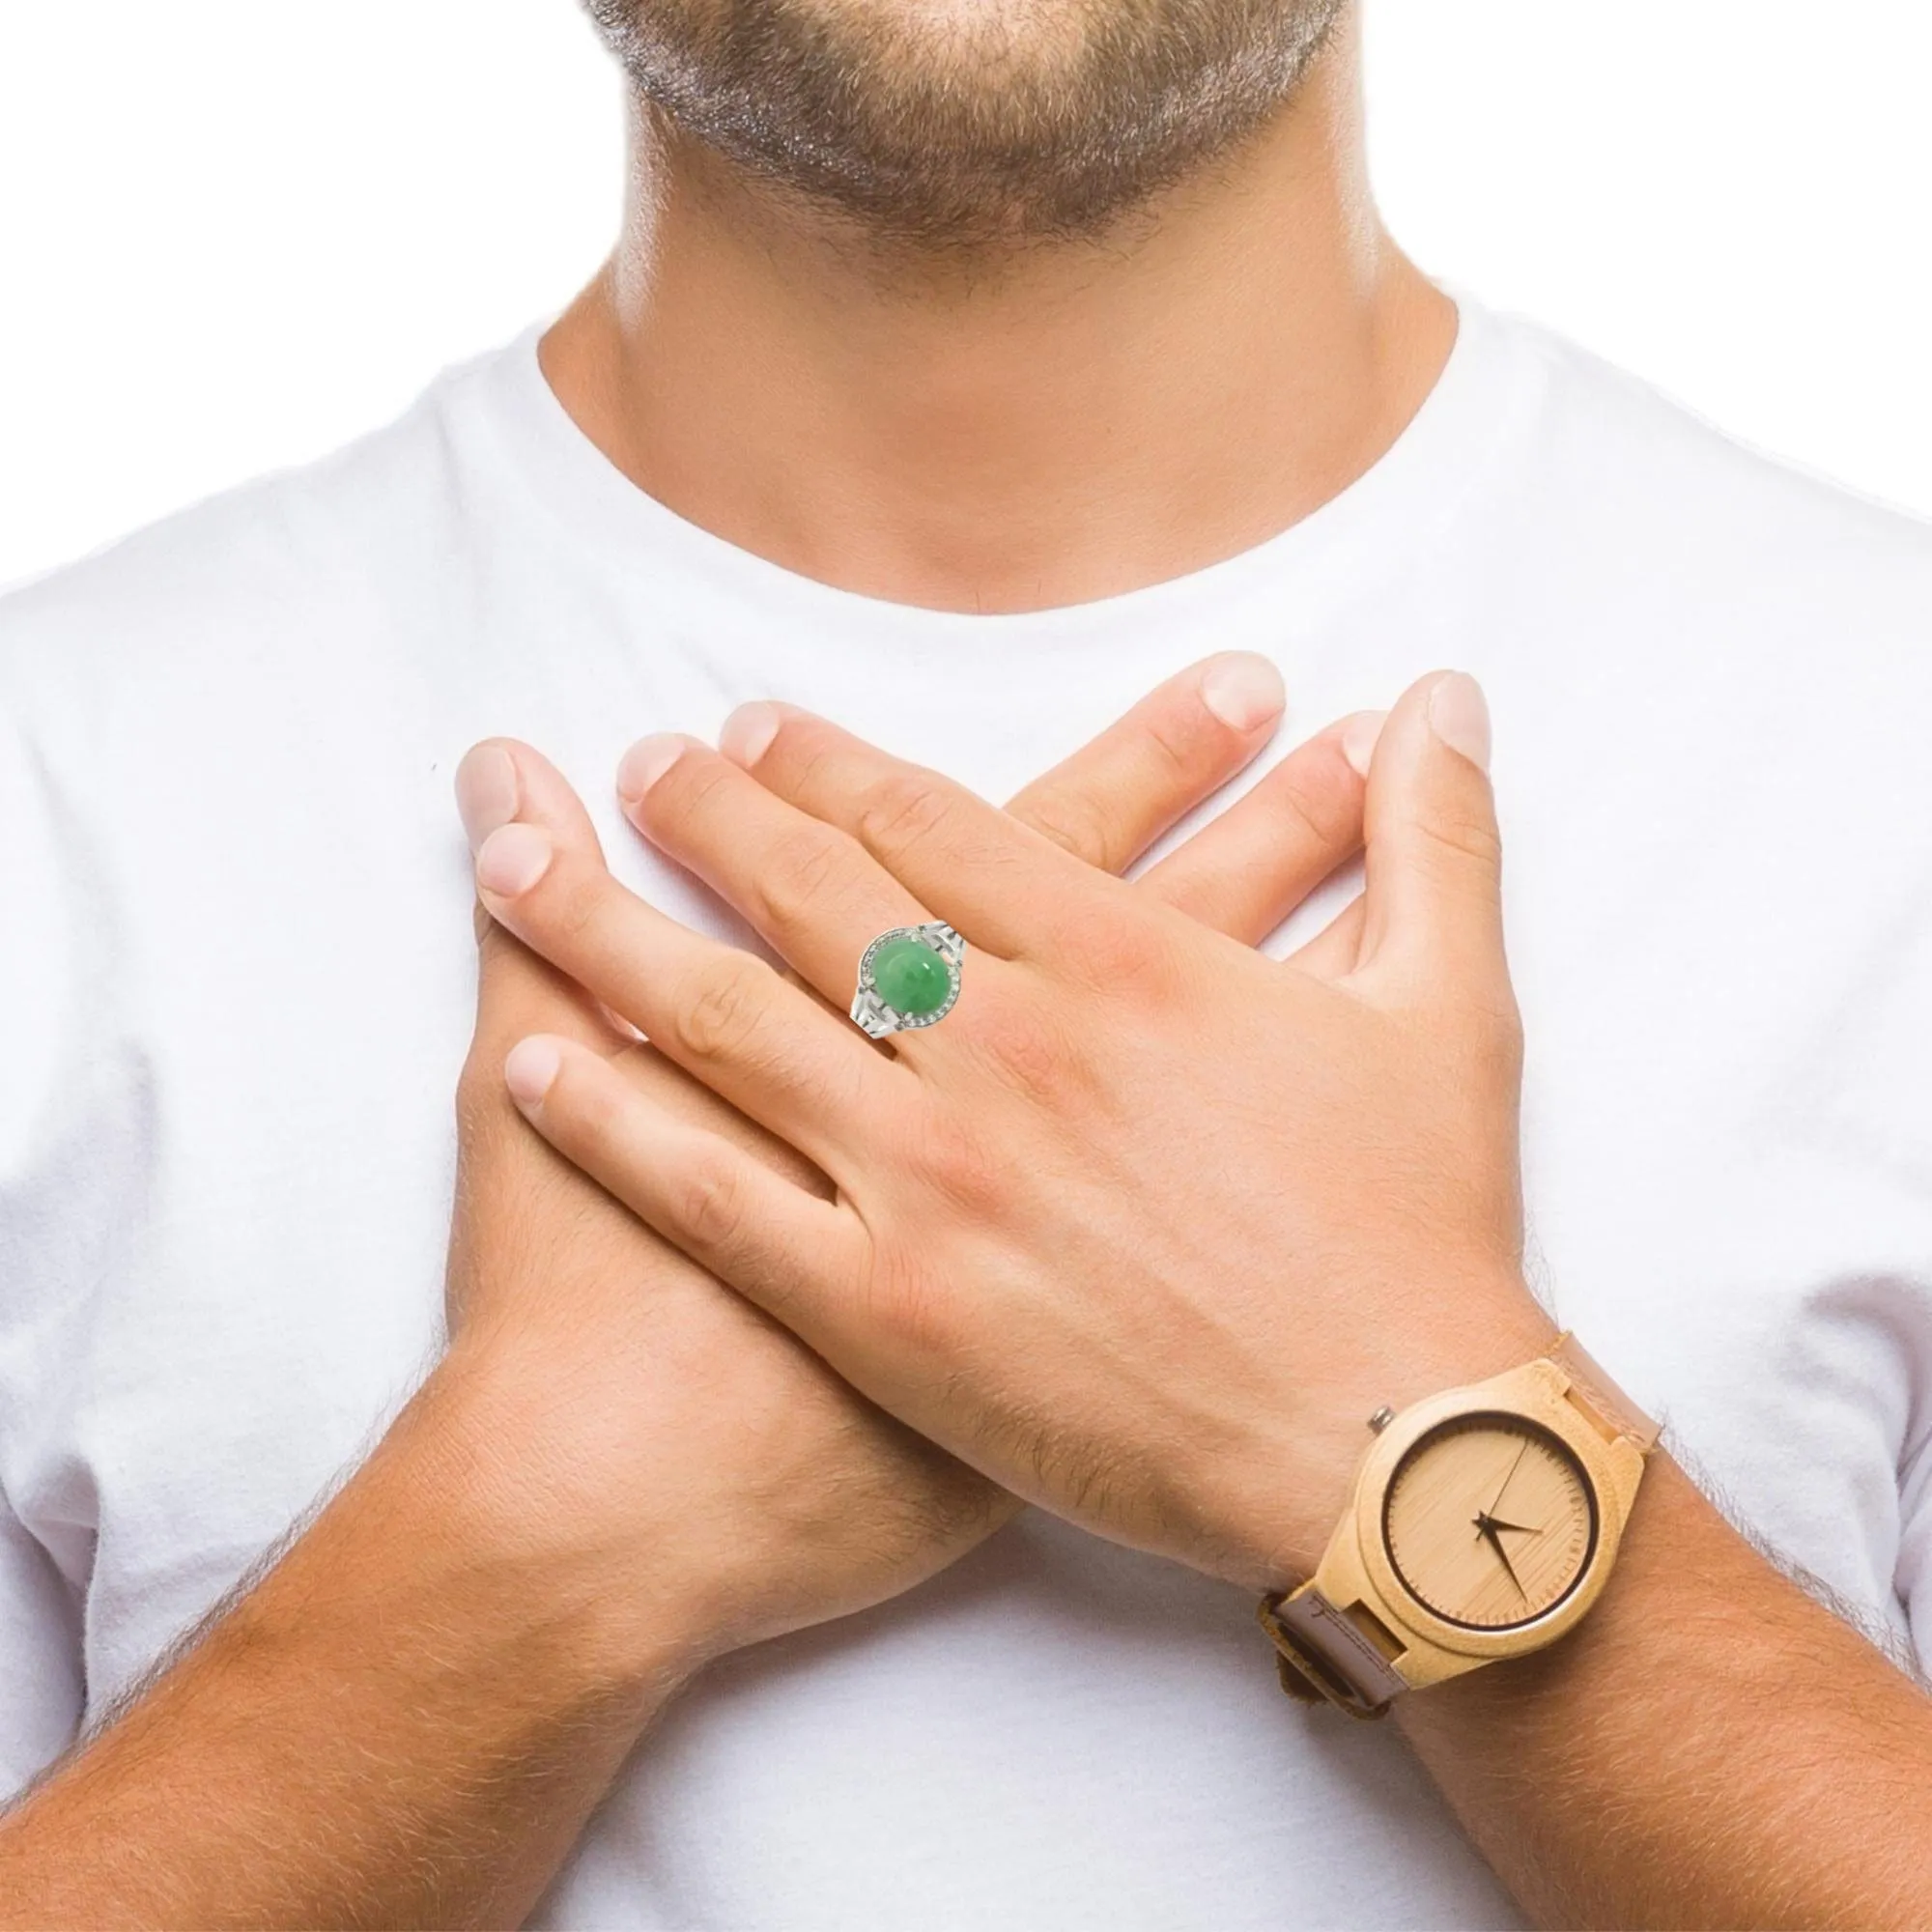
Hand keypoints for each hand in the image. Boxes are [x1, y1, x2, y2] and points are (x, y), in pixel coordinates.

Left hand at [442, 653, 1380, 1670]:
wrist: (1391, 1448)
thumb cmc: (1420, 1235)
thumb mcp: (1450, 1011)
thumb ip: (1437, 837)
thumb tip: (1450, 697)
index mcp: (1124, 963)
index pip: (938, 826)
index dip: (833, 764)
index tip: (762, 727)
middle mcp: (1006, 1046)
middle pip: (815, 894)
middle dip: (710, 812)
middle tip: (641, 763)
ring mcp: (932, 1177)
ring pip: (731, 1017)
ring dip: (611, 927)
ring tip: (523, 862)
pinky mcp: (886, 1309)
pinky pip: (714, 1194)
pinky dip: (611, 1120)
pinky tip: (525, 1062)